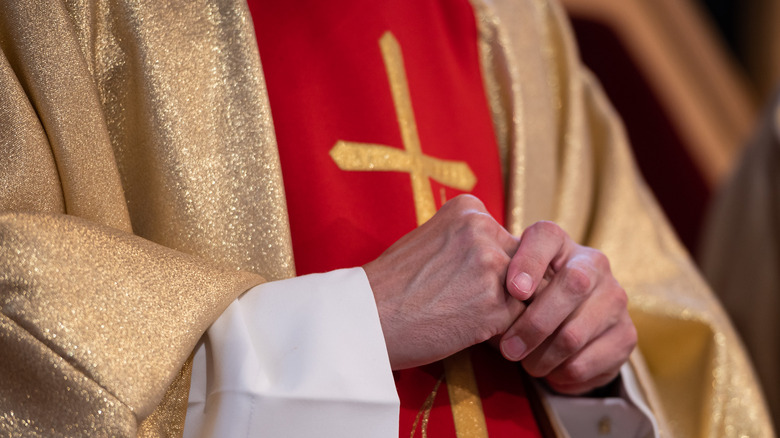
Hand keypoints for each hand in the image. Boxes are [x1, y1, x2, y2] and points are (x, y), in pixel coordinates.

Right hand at [364, 195, 522, 369]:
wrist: (366, 317)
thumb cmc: (392, 285)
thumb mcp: (429, 239)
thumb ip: (467, 240)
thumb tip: (503, 254)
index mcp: (468, 209)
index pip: (507, 240)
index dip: (491, 267)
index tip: (460, 279)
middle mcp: (483, 229)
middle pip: (523, 265)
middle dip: (505, 288)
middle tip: (465, 303)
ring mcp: (491, 265)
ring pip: (524, 294)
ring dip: (503, 311)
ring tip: (464, 316)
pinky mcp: (496, 304)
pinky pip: (518, 321)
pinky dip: (499, 332)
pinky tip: (465, 329)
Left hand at [500, 221, 636, 394]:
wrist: (568, 327)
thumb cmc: (526, 300)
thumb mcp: (508, 284)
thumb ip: (495, 281)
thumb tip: (480, 297)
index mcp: (560, 244)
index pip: (546, 236)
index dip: (529, 261)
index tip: (513, 290)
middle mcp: (594, 264)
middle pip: (573, 286)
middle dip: (534, 324)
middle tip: (508, 349)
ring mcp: (615, 298)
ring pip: (575, 334)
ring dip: (542, 357)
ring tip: (525, 363)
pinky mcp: (625, 335)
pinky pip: (586, 363)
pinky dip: (560, 374)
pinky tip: (549, 372)